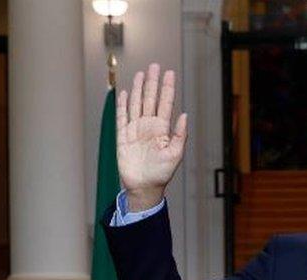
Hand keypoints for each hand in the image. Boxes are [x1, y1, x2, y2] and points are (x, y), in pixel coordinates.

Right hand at [116, 63, 187, 211]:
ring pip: (136, 104)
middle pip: (150, 99)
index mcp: (162, 129)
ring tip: (141, 74)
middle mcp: (149, 126)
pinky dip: (122, 105)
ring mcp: (135, 130)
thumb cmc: (161, 173)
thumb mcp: (175, 155)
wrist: (144, 187)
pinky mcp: (123, 136)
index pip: (165, 103)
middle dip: (152, 82)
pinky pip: (122, 117)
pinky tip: (125, 93)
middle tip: (155, 66)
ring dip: (138, 89)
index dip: (167, 88)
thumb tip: (185, 115)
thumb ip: (180, 135)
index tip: (169, 73)